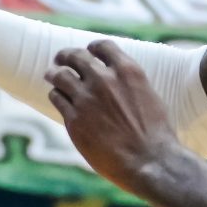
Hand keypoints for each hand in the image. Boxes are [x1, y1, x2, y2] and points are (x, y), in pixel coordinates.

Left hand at [46, 41, 185, 193]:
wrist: (148, 160)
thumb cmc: (155, 134)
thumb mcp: (149, 97)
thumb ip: (130, 84)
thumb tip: (120, 81)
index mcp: (127, 71)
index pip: (102, 46)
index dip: (92, 47)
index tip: (88, 51)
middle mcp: (104, 79)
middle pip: (75, 56)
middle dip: (65, 56)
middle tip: (59, 60)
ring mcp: (86, 98)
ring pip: (60, 75)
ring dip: (54, 74)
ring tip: (51, 75)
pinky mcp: (74, 119)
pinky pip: (57, 98)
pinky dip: (56, 95)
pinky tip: (58, 98)